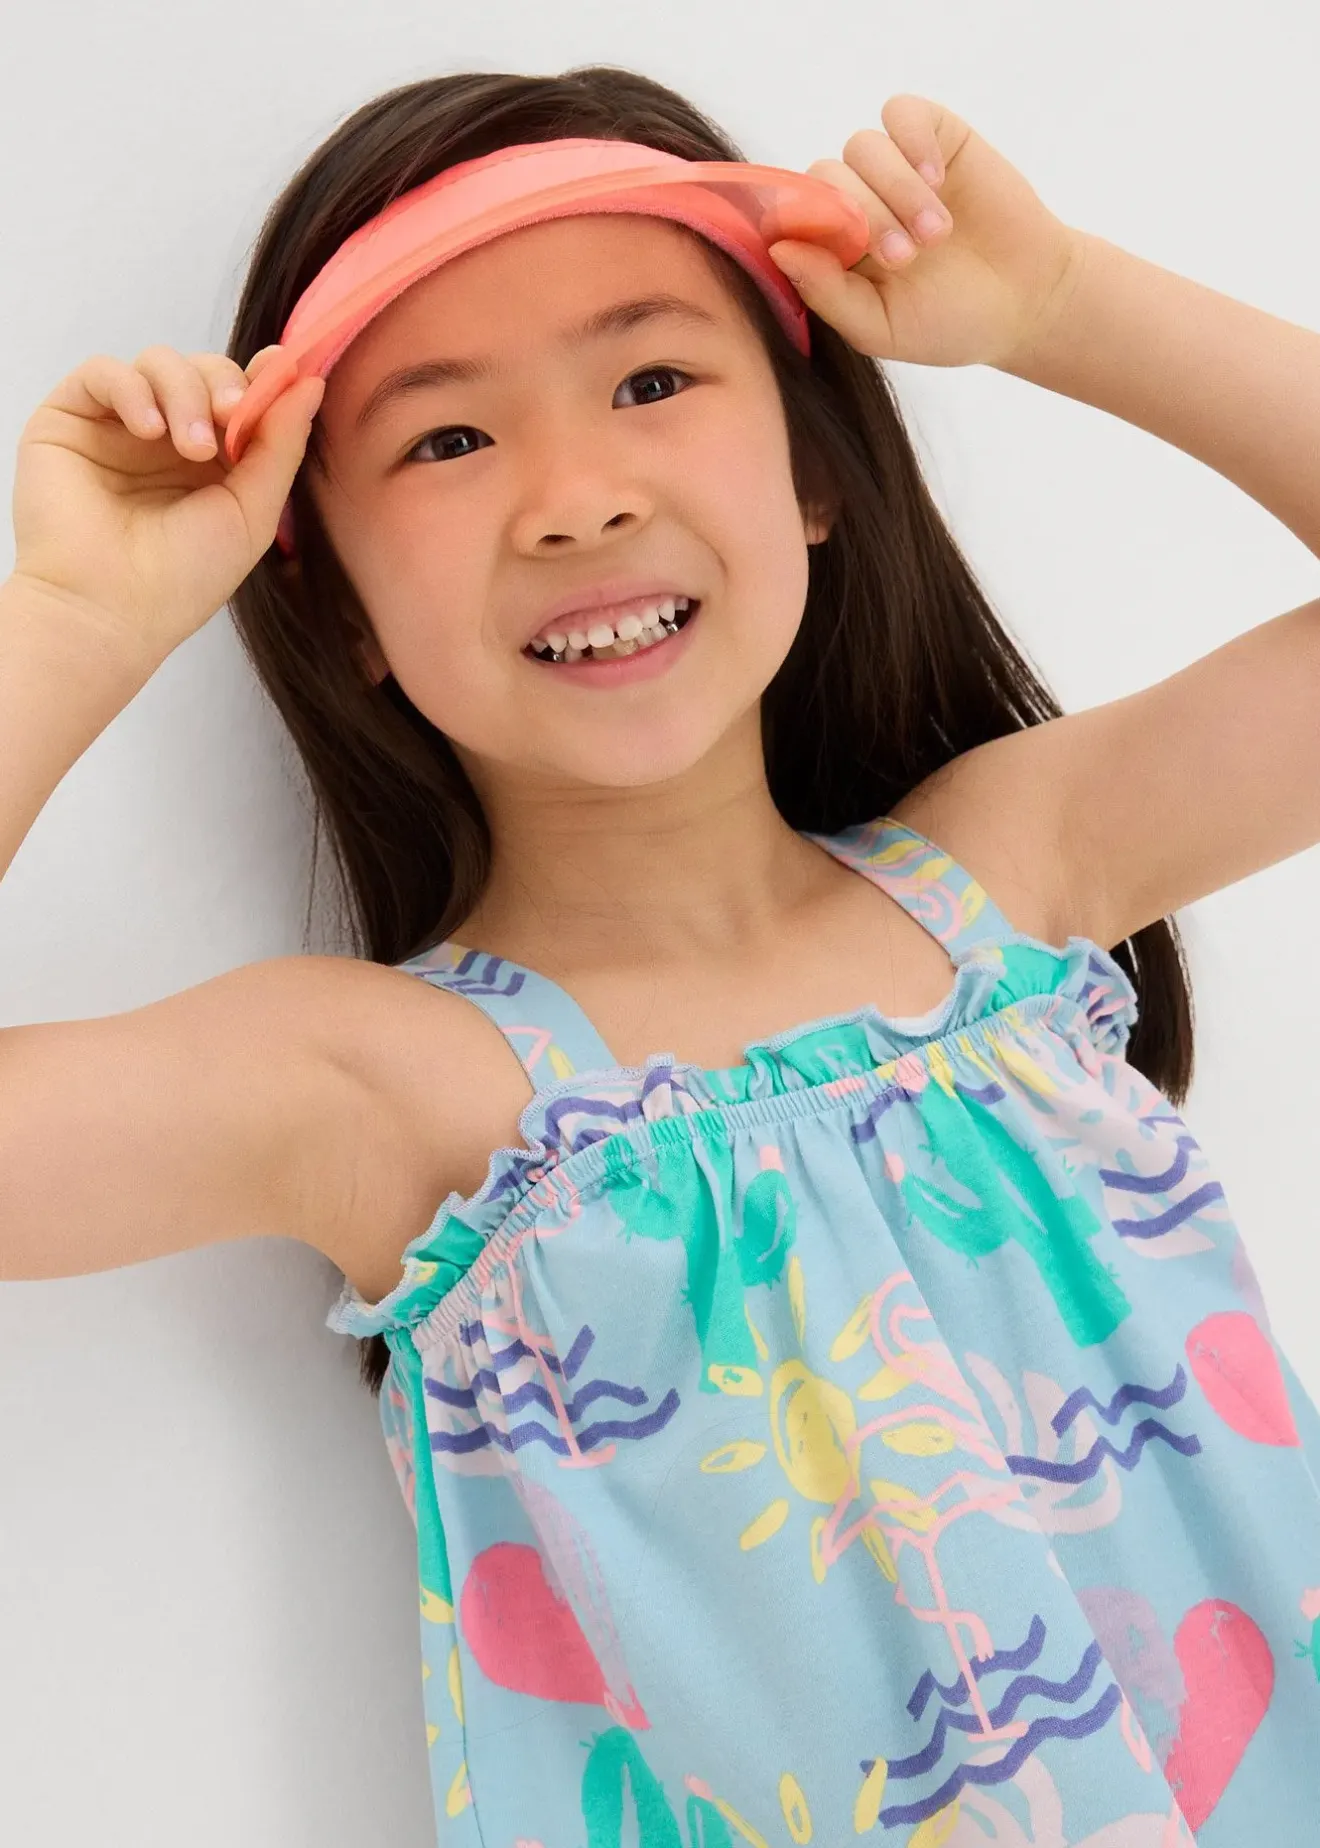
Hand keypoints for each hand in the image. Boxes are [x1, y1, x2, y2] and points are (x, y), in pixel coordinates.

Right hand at [9, 345, 323, 669]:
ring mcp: (118, 426)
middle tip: (231, 416)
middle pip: (203, 370)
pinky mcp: (71, 417)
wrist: (110, 609)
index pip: (239, 396)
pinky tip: (148, 429)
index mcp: (213, 461)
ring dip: (184, 392)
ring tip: (189, 447)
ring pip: (158, 362)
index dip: (262, 378)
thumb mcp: (252, 512)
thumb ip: (281, 445)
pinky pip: (103, 371)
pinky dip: (132, 388)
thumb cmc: (184, 578)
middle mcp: (167, 438)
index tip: (283, 366)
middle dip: (224, 385)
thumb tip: (309, 380)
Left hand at [769, 95, 1087, 371]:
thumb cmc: (948, 322)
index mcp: (831, 249)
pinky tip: (939, 181)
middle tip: (906, 259)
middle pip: (825, 178)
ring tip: (937, 235)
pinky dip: (914, 142)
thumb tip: (778, 249)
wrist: (1026, 302)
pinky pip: (901, 113)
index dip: (811, 228)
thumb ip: (826, 293)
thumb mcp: (880, 327)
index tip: (850, 258)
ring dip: (898, 192)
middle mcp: (854, 201)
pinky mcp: (932, 136)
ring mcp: (891, 167)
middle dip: (865, 218)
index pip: (790, 216)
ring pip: (862, 148)